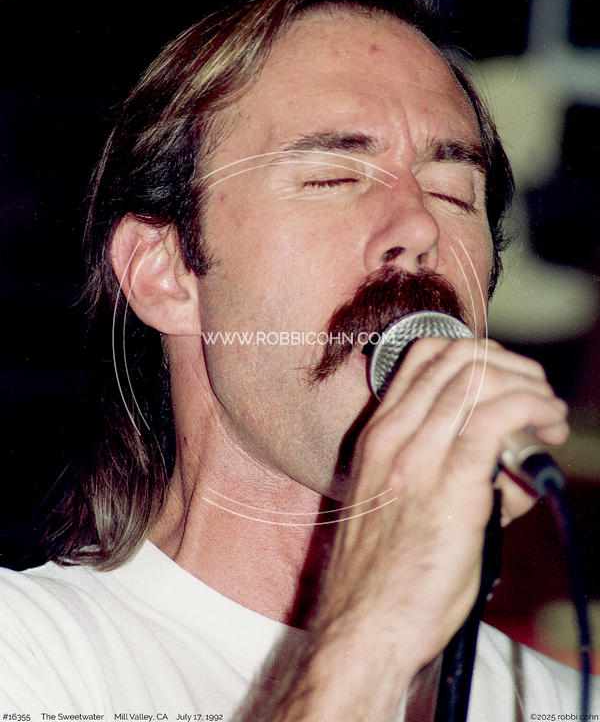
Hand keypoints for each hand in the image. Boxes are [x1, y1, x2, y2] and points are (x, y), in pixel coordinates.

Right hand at [304, 338, 567, 715]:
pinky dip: (534, 407)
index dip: (478, 353)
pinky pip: (498, 416)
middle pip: (458, 355)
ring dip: (529, 384)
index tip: (507, 380)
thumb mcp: (399, 504)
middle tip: (537, 394)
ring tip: (549, 415)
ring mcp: (418, 455)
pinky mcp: (450, 484)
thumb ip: (449, 471)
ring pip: (479, 375)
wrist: (364, 626)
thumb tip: (513, 463)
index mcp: (379, 436)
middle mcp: (393, 435)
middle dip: (512, 363)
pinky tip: (549, 424)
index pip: (424, 355)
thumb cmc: (382, 575)